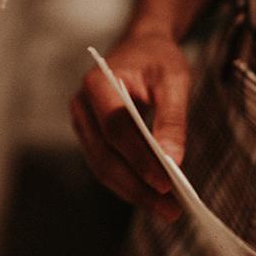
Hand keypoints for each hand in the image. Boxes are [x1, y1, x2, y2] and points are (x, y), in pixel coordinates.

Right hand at [69, 31, 192, 221]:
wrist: (140, 46)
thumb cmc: (158, 59)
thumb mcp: (174, 80)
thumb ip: (172, 119)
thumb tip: (173, 161)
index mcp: (98, 83)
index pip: (116, 128)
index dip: (139, 158)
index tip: (168, 184)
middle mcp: (82, 104)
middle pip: (105, 155)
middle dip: (138, 186)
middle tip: (172, 209)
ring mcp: (82, 122)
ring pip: (102, 166)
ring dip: (133, 191)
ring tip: (167, 209)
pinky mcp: (89, 136)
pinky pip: (104, 165)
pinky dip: (128, 183)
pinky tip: (153, 196)